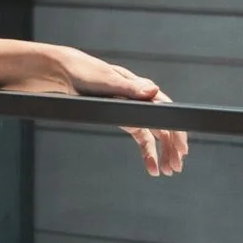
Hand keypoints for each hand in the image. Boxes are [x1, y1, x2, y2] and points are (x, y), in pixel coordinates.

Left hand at [0, 46, 186, 177]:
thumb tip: (153, 90)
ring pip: (154, 134)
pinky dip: (147, 152)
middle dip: (172, 147)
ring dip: (162, 153)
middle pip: (164, 125)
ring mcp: (132, 109)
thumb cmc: (82, 71)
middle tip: (175, 168)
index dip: (176, 130)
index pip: (166, 110)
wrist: (60, 71)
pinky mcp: (122, 117)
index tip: (182, 148)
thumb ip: (129, 88)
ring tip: (167, 171)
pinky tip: (151, 167)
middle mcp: (140, 99)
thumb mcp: (104, 80)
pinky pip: (140, 136)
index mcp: (139, 87)